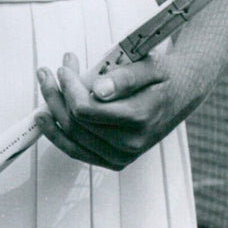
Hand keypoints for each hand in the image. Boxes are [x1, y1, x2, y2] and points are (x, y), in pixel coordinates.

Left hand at [35, 49, 193, 170]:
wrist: (181, 93)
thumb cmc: (163, 75)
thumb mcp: (149, 66)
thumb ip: (124, 78)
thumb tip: (98, 90)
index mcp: (139, 118)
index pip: (86, 110)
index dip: (69, 88)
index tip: (64, 67)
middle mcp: (130, 144)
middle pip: (75, 123)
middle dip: (56, 95)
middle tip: (46, 72)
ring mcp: (122, 157)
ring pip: (73, 138)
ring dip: (52, 111)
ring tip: (45, 86)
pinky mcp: (115, 161)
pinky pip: (79, 151)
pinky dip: (58, 135)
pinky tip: (45, 117)